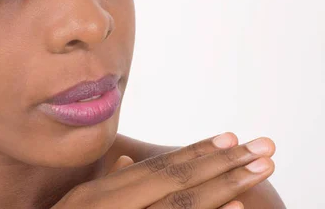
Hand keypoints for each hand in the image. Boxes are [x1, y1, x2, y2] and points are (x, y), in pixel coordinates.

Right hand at [52, 132, 274, 208]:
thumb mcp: (76, 206)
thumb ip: (105, 184)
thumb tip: (129, 160)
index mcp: (97, 194)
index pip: (156, 169)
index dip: (195, 152)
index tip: (230, 138)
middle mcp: (109, 206)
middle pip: (174, 181)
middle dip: (221, 162)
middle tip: (263, 147)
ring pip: (179, 205)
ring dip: (222, 186)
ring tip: (258, 170)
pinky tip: (234, 208)